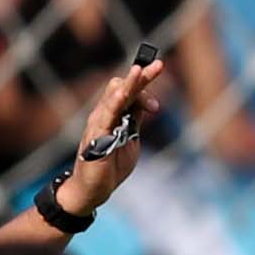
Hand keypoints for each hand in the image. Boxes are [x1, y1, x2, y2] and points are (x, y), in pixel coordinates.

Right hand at [49, 50, 169, 219]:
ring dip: (128, 85)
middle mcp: (105, 114)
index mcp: (115, 114)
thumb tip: (147, 103)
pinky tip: (121, 95)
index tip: (159, 79)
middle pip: (123, 88)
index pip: (130, 91)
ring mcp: (98, 124)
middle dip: (141, 77)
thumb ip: (136, 120)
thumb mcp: (131, 139)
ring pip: (114, 99)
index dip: (144, 82)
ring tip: (139, 70)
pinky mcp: (95, 137)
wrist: (94, 188)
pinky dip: (113, 104)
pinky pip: (105, 118)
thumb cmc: (111, 164)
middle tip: (159, 65)